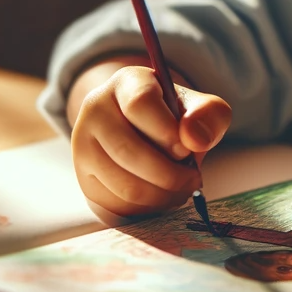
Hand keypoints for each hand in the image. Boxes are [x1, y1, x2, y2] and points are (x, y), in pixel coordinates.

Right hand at [69, 60, 231, 216]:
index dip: (166, 131)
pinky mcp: (85, 179)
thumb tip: (194, 140)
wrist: (146, 131)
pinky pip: (116, 205)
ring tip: (182, 189)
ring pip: (122, 184)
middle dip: (169, 174)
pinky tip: (163, 197)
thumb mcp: (199, 106)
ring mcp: (83, 146)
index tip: (186, 149)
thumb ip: (208, 115)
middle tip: (193, 179)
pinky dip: (147, 209)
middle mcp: (96, 111)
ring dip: (161, 195)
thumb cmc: (176, 116)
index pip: (139, 103)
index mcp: (126, 83)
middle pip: (128, 150)